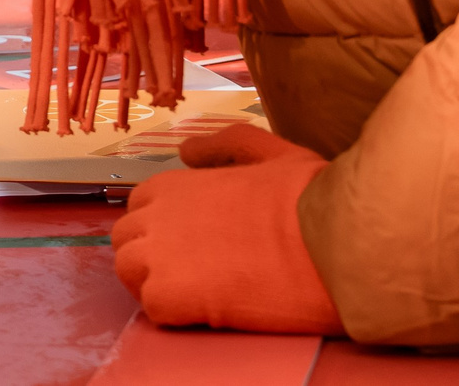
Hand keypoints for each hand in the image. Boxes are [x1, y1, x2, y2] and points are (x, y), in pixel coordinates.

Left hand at [110, 125, 342, 333]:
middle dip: (150, 255)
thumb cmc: (309, 198)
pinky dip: (174, 313)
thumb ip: (227, 144)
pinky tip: (209, 310)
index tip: (194, 242)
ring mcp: (159, 255)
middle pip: (127, 240)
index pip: (141, 207)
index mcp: (175, 183)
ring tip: (199, 293)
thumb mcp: (272, 153)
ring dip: (156, 283)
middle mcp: (157, 215)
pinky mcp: (170, 296)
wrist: (331, 243)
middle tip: (194, 272)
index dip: (163, 226)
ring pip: (130, 273)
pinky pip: (152, 307)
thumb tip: (188, 149)